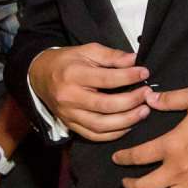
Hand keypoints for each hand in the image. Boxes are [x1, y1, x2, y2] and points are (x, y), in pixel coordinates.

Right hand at [28, 44, 150, 141]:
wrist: (40, 76)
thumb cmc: (67, 61)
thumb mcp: (87, 51)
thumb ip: (111, 56)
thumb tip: (134, 60)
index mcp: (73, 74)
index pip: (106, 79)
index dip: (128, 77)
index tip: (144, 73)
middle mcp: (70, 97)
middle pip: (105, 105)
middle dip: (131, 102)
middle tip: (147, 95)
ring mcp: (69, 115)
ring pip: (101, 125)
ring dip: (126, 121)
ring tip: (143, 112)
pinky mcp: (71, 126)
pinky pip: (95, 136)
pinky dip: (114, 134)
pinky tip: (128, 125)